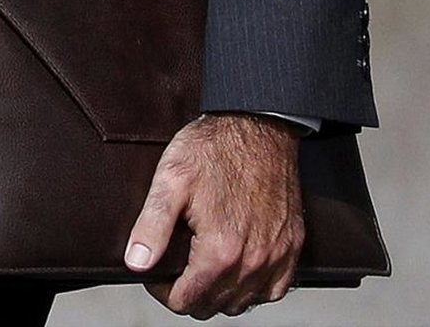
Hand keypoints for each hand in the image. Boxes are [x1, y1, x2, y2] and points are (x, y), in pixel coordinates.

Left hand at [123, 112, 304, 316]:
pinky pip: (273, 290)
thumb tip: (136, 263)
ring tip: (202, 269)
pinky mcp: (292, 246)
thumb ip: (152, 225)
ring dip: (219, 294)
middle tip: (176, 267)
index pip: (185, 301)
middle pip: (213, 306)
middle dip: (189, 294)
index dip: (162, 291)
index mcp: (220, 251)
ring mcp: (276, 256)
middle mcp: (252, 262)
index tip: (155, 273)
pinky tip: (238, 269)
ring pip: (242, 302)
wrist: (258, 124)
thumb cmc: (214, 147)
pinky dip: (254, 288)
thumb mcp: (171, 179)